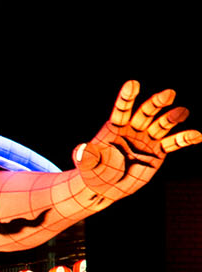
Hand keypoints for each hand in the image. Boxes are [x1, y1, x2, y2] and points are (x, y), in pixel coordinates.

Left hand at [74, 81, 199, 206]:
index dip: (127, 97)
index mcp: (114, 127)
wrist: (104, 187)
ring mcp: (147, 139)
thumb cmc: (92, 172)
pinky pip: (173, 143)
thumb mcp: (86, 165)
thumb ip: (85, 156)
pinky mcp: (158, 151)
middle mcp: (133, 130)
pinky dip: (184, 139)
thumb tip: (81, 150)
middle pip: (146, 112)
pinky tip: (197, 135)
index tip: (132, 83)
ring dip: (172, 117)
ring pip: (162, 124)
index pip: (121, 109)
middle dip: (157, 103)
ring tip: (183, 112)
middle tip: (168, 93)